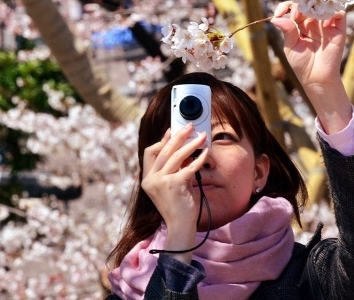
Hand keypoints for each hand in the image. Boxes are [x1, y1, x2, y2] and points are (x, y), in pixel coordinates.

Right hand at [141, 124, 208, 262]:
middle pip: (164, 150)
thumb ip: (173, 168)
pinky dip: (199, 158)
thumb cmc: (178, 205)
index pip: (149, 152)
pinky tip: (205, 152)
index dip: (162, 140)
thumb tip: (182, 147)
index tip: (172, 131)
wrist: (181, 227)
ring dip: (191, 143)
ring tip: (201, 136)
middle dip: (178, 136)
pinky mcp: (174, 185)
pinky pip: (189, 167)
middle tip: (189, 126)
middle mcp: (151, 179)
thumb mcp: (171, 183)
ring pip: (176, 156)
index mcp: (147, 179)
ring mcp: (161, 182)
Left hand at [271, 1, 351, 133]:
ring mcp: (326, 25)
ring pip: (324, 5)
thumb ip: (287, 30)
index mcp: (300, 25)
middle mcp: (313, 22)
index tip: (280, 13)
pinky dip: (333, 12)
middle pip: (309, 3)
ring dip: (317, 5)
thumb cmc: (302, 64)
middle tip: (296, 14)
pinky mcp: (338, 30)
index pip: (294, 7)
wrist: (317, 79)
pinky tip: (324, 23)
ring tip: (311, 13)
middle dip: (302, 5)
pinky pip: (339, 14)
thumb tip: (275, 18)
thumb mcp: (290, 46)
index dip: (287, 6)